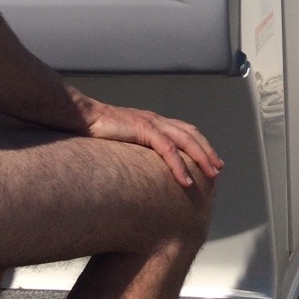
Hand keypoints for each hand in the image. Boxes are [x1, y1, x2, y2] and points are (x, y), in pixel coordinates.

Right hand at [67, 89, 223, 188]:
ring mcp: (151, 123)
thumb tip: (137, 168)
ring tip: (211, 175)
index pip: (184, 131)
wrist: (80, 116)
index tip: (209, 159)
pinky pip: (167, 150)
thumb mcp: (120, 142)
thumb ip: (133, 150)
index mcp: (152, 121)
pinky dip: (179, 166)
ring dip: (201, 158)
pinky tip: (186, 181)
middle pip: (191, 134)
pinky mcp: (143, 129)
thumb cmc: (95, 131)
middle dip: (207, 151)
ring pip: (185, 140)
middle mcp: (156, 119)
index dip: (199, 144)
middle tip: (218, 169)